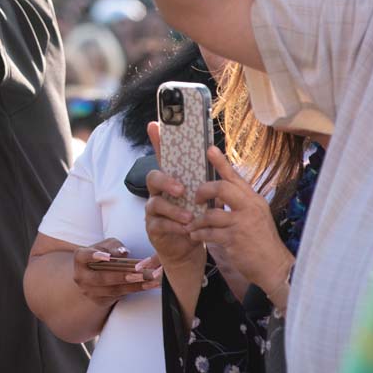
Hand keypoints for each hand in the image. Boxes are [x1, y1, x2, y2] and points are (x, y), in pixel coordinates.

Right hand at [72, 238, 161, 309]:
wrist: (94, 275)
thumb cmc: (103, 255)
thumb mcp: (106, 246)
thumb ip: (114, 246)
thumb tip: (123, 252)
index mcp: (80, 259)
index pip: (84, 257)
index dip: (94, 256)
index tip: (107, 257)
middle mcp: (81, 277)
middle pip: (101, 278)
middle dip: (122, 276)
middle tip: (140, 273)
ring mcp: (89, 291)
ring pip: (113, 290)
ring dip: (134, 286)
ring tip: (151, 281)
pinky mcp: (99, 301)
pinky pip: (118, 297)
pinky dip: (135, 290)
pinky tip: (148, 286)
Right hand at [143, 122, 205, 273]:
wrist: (188, 248)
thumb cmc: (195, 218)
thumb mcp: (204, 199)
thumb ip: (208, 182)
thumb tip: (219, 161)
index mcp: (172, 180)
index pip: (163, 157)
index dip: (157, 141)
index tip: (155, 125)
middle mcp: (158, 192)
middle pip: (152, 177)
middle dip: (166, 181)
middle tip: (181, 189)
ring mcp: (153, 210)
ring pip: (155, 203)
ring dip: (173, 209)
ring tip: (189, 217)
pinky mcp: (153, 228)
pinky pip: (159, 224)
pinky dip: (174, 226)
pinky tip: (186, 229)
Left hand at [188, 146, 293, 304]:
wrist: (274, 267)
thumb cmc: (261, 241)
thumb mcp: (255, 216)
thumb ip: (239, 203)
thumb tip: (218, 193)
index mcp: (253, 200)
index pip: (235, 177)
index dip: (221, 162)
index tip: (209, 149)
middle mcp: (249, 207)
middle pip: (221, 188)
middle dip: (203, 191)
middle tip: (195, 199)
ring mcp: (242, 223)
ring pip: (211, 213)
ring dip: (197, 220)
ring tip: (191, 226)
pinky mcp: (234, 239)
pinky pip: (209, 232)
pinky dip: (199, 234)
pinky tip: (195, 236)